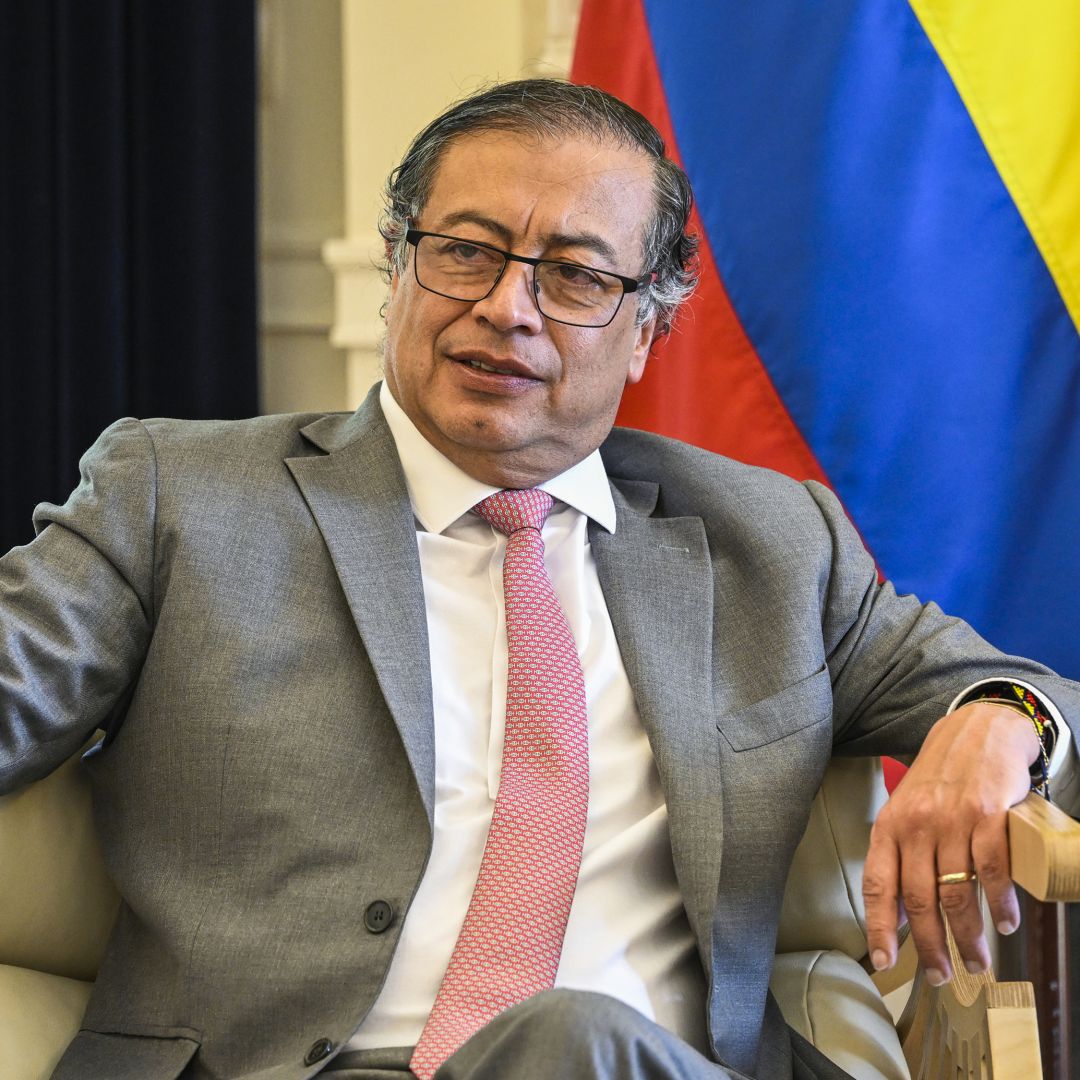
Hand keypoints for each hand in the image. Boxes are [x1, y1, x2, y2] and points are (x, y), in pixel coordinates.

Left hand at [862, 702, 1039, 983]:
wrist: (977, 732)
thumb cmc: (940, 780)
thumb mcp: (907, 812)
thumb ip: (901, 858)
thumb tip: (897, 916)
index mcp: (889, 826)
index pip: (878, 884)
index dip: (879, 925)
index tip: (884, 960)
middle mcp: (916, 825)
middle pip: (918, 898)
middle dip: (929, 946)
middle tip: (942, 976)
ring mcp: (953, 821)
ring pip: (956, 893)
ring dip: (968, 936)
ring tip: (978, 962)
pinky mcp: (988, 817)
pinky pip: (993, 872)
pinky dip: (1000, 905)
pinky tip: (1005, 924)